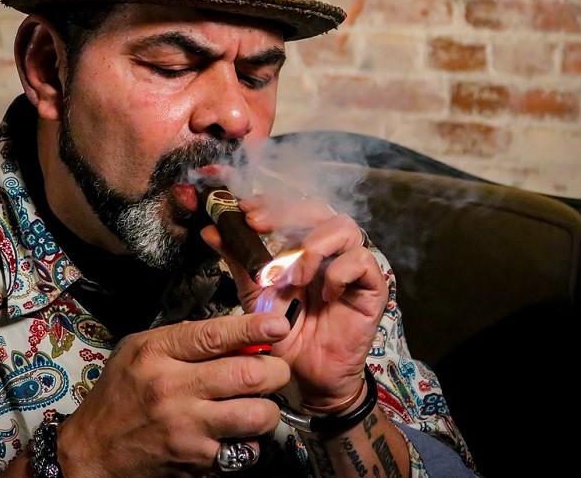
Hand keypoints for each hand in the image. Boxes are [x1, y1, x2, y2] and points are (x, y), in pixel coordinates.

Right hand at [57, 313, 291, 476]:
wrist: (94, 451)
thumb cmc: (119, 394)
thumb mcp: (138, 350)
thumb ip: (182, 338)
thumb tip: (233, 331)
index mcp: (157, 354)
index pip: (215, 336)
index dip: (254, 328)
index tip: (279, 325)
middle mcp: (173, 389)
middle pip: (247, 374)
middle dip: (275, 370)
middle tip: (276, 370)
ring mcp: (187, 429)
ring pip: (255, 415)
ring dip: (268, 408)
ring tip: (260, 403)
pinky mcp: (197, 462)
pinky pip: (245, 451)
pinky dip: (250, 442)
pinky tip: (239, 433)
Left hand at [201, 193, 386, 411]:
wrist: (305, 378)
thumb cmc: (283, 335)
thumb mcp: (254, 295)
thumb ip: (237, 262)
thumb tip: (210, 230)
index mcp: (302, 248)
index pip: (293, 208)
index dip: (271, 203)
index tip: (244, 211)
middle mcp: (329, 252)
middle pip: (319, 209)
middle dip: (286, 213)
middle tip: (258, 226)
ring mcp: (351, 268)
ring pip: (344, 227)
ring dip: (313, 245)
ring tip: (294, 275)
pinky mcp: (371, 289)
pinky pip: (361, 262)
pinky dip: (338, 273)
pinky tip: (323, 294)